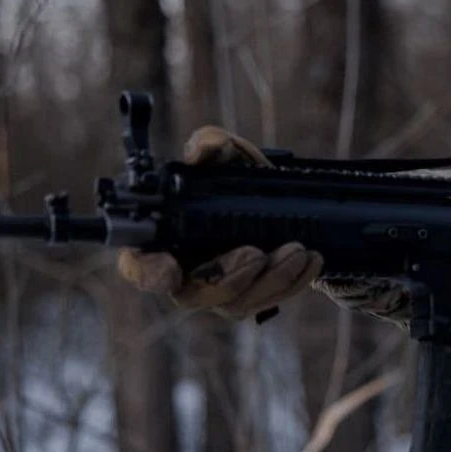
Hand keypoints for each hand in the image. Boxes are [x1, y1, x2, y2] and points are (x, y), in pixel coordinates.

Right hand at [116, 125, 322, 318]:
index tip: (169, 268)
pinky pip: (269, 302)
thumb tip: (198, 152)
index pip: (139, 266)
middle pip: (193, 295)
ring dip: (270, 280)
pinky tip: (311, 259)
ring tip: (296, 249)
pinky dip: (293, 282)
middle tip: (256, 252)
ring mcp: (219, 293)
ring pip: (236, 304)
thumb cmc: (240, 179)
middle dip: (228, 278)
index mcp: (164, 241)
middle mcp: (185, 274)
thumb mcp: (230, 156)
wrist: (282, 204)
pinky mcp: (252, 300)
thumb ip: (212, 146)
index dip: (147, 272)